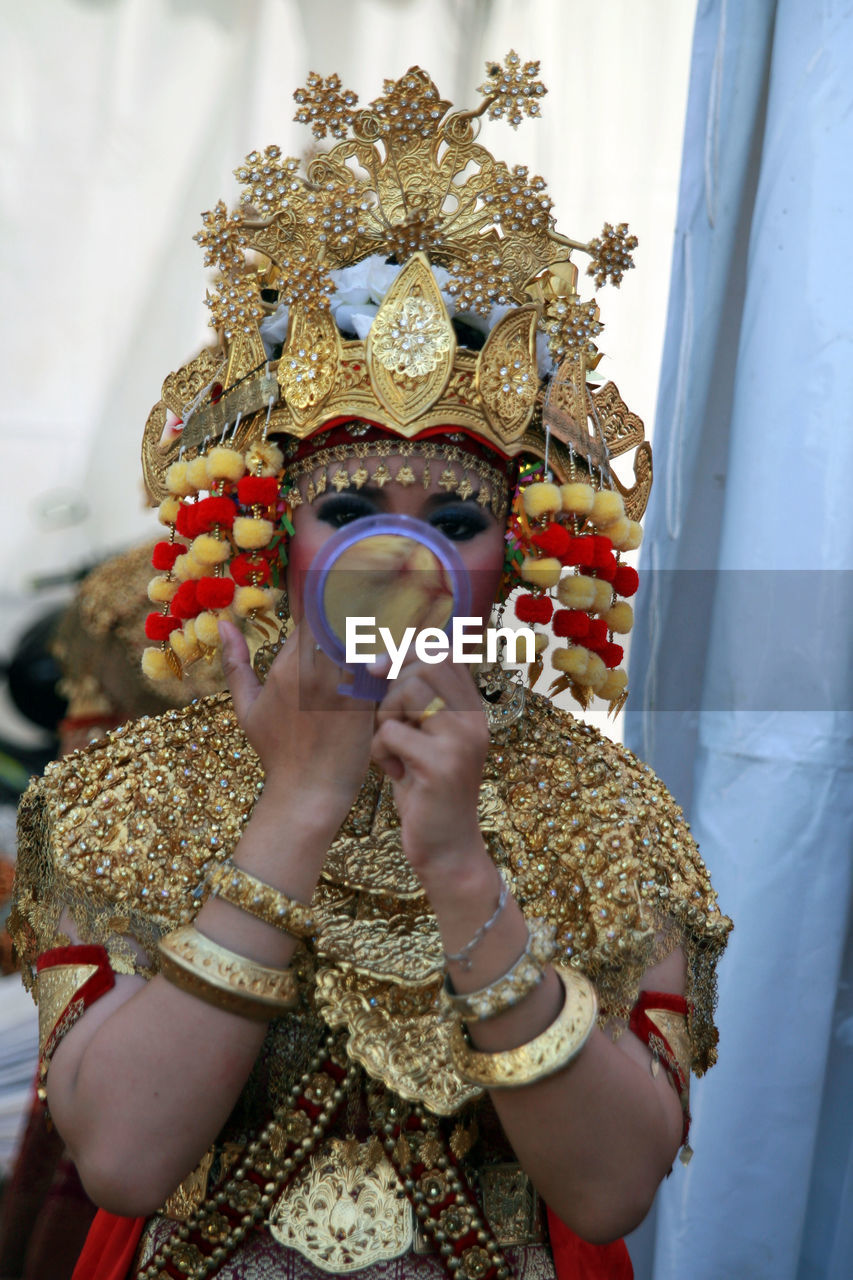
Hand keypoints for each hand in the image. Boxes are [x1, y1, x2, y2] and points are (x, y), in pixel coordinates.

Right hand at [219, 620, 373, 827]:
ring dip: (373, 638)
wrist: (308, 792)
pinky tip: (391, 666)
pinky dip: (386, 662)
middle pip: (342, 623)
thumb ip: (235, 664)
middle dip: (354, 620)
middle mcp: (312, 671)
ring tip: (384, 641)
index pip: (313, 617)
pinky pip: (380, 668)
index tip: (341, 615)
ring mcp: (340, 687)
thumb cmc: (278, 752)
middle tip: (369, 621)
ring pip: (364, 642)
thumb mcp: (246, 708)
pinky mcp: (365, 702)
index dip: (329, 611)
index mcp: (285, 667)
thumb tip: (224, 623)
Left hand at [371, 655, 489, 876]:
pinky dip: (380, 752)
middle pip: (425, 665)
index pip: (444, 652)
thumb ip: (416, 704)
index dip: (406, 652)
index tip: (379, 670)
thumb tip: (379, 661)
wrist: (447, 850)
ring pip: (408, 692)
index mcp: (472, 710)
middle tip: (390, 724)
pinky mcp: (441, 765)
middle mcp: (474, 720)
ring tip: (394, 750)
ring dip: (385, 719)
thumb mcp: (426, 740)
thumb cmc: (427, 792)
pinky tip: (395, 774)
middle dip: (393, 689)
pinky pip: (391, 732)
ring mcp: (462, 741)